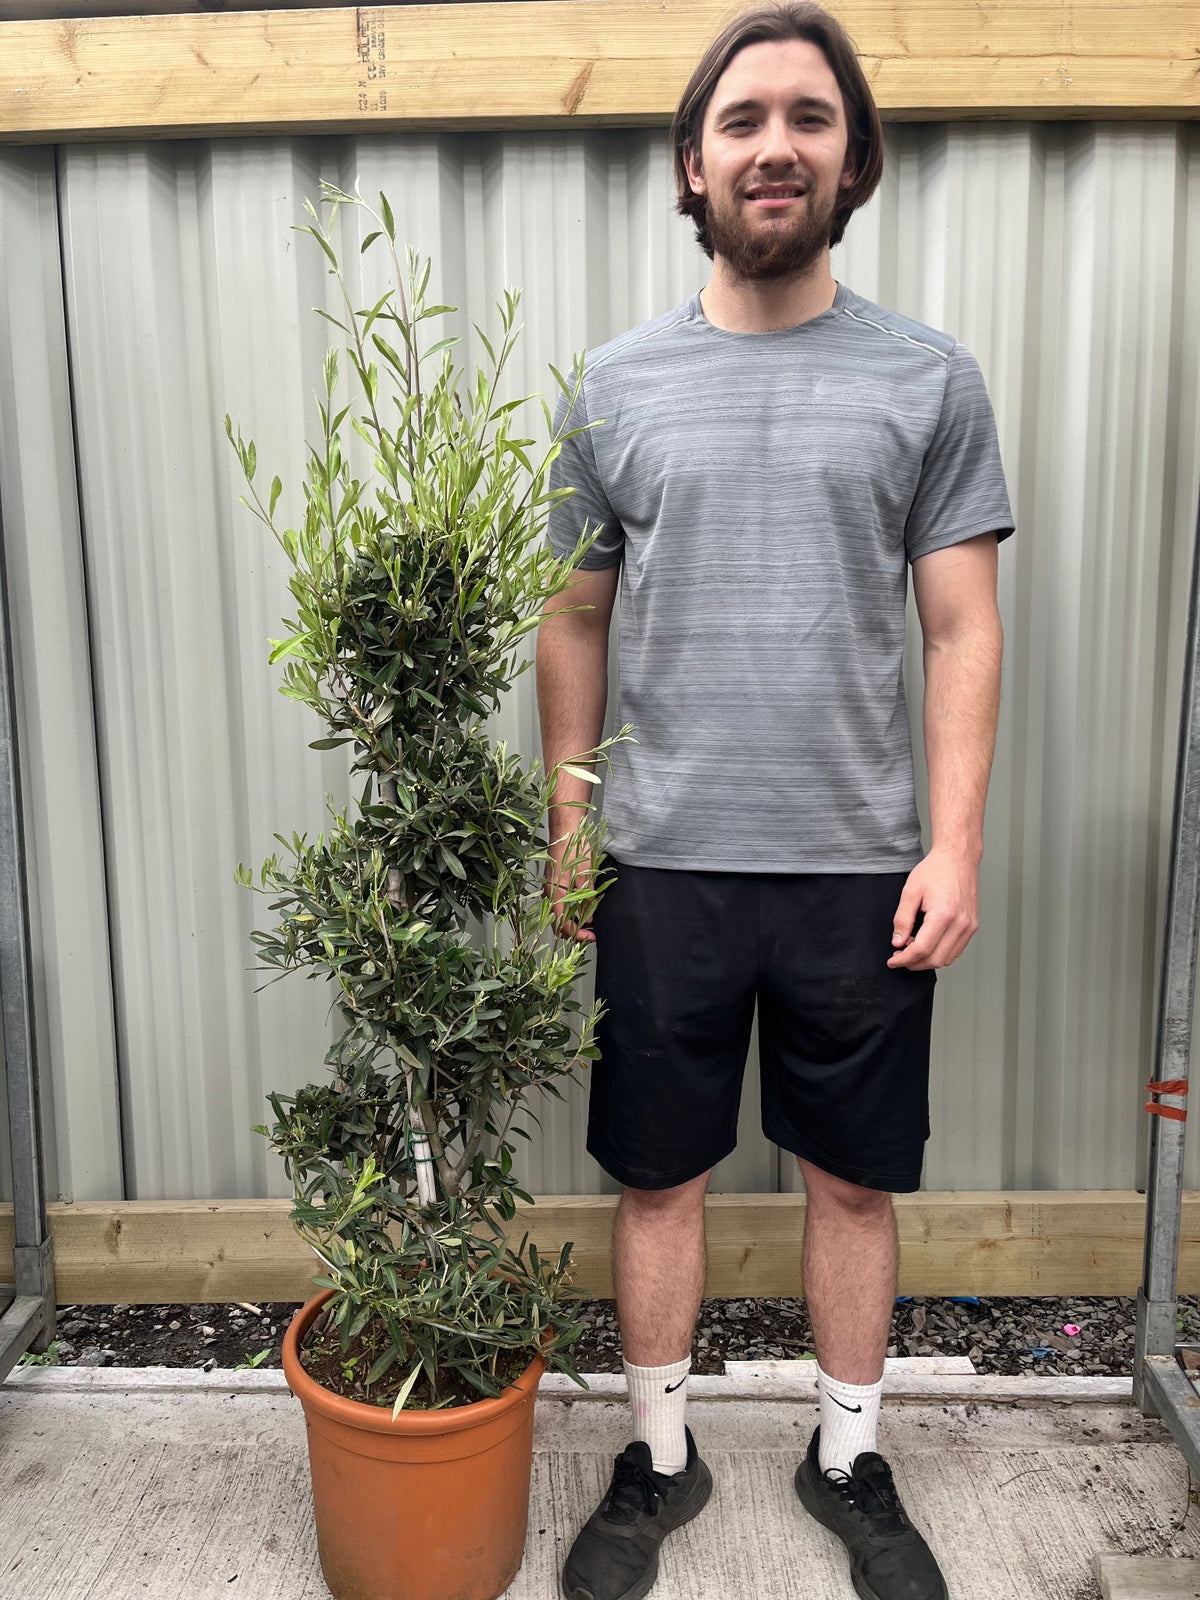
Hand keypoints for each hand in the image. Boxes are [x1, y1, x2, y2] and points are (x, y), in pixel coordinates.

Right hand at [544, 828, 597, 943]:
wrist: (566, 827)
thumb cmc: (574, 845)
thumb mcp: (586, 871)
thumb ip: (587, 895)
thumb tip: (589, 916)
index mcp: (555, 892)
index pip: (562, 923)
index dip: (576, 934)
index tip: (592, 936)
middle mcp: (550, 892)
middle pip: (558, 922)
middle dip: (574, 931)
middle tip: (592, 934)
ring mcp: (551, 887)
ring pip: (559, 913)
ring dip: (573, 922)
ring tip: (590, 924)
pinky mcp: (555, 883)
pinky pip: (560, 903)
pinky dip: (571, 911)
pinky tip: (584, 909)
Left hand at [887, 847, 979, 970]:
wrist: (958, 858)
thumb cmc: (935, 870)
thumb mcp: (910, 891)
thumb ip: (902, 919)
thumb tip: (898, 943)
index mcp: (944, 914)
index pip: (922, 949)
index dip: (904, 959)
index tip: (893, 961)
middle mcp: (961, 923)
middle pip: (936, 959)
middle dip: (914, 964)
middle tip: (900, 957)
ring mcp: (969, 926)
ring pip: (948, 958)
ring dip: (928, 960)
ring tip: (912, 948)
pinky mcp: (973, 925)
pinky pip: (956, 950)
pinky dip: (940, 953)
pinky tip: (927, 944)